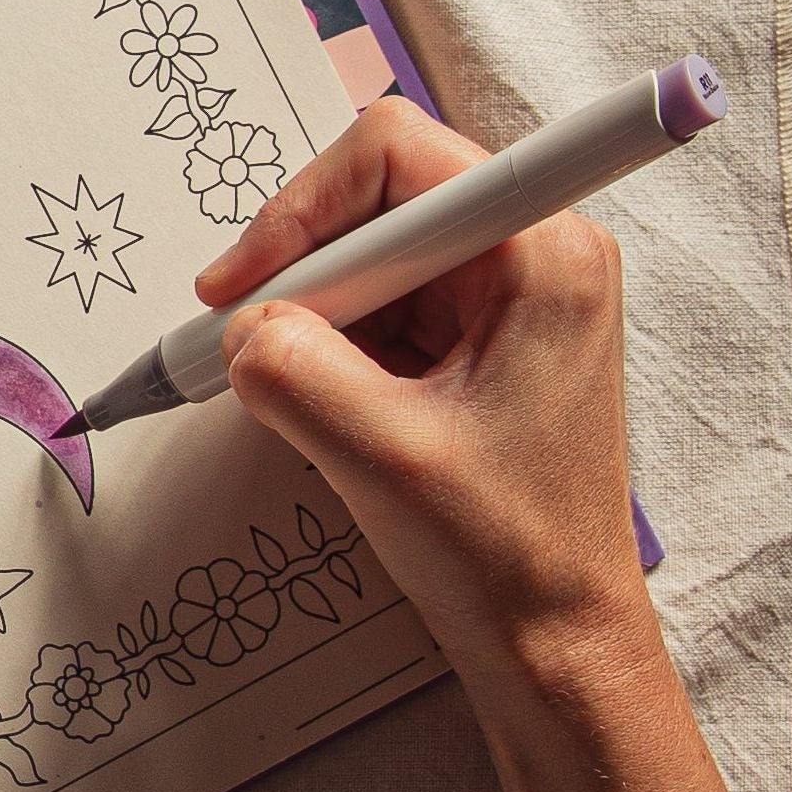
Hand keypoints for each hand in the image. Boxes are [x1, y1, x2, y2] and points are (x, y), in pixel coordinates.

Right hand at [205, 98, 723, 791]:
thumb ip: (291, 365)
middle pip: (378, 194)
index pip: (395, 152)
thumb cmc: (505, 552)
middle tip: (252, 339)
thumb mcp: (377, 453)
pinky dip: (332, 344)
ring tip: (302, 394)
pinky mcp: (480, 335)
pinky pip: (378, 302)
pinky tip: (329, 404)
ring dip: (316, 313)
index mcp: (544, 255)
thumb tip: (238, 324)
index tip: (245, 284)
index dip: (302, 207)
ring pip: (368, 252)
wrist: (553, 638)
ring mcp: (508, 294)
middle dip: (305, 266)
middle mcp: (536, 253)